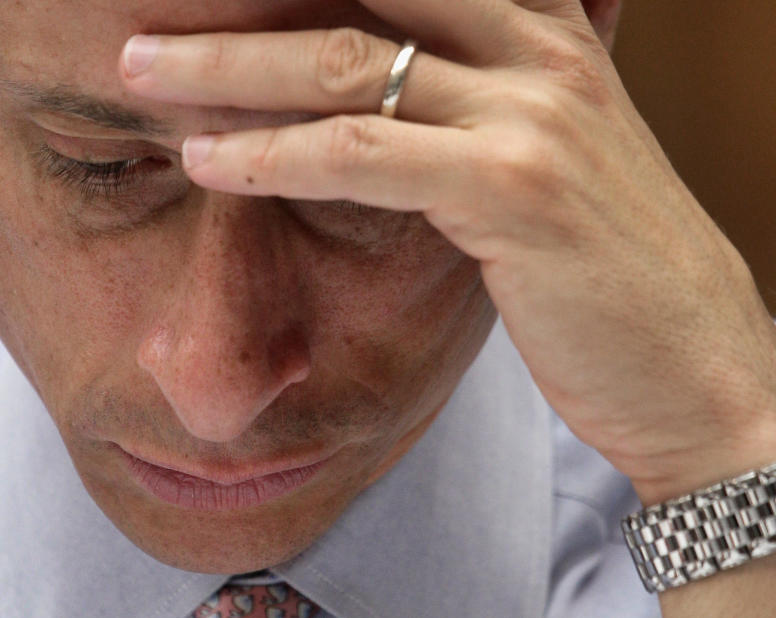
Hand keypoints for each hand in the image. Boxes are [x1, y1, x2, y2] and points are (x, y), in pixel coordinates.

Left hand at [118, 0, 775, 504]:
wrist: (694, 365)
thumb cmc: (602, 273)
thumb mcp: (540, 162)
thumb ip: (473, 107)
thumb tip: (375, 98)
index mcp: (545, 31)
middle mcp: (540, 49)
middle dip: (244, 2)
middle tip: (149, 17)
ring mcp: (531, 112)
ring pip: (345, 61)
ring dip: (226, 64)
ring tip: (140, 70)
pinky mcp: (512, 187)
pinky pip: (361, 154)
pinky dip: (269, 154)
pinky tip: (203, 160)